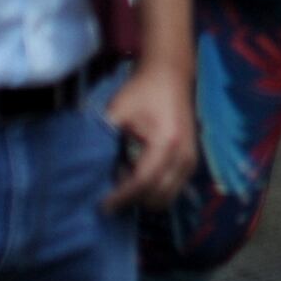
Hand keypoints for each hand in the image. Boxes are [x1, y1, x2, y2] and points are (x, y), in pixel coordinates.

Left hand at [100, 62, 197, 212]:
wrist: (170, 75)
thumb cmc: (143, 91)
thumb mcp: (118, 111)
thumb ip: (104, 138)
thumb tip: (89, 168)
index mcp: (167, 142)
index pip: (143, 182)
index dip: (122, 197)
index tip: (103, 205)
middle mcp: (184, 156)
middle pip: (157, 197)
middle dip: (133, 199)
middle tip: (112, 188)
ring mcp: (191, 160)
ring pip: (167, 197)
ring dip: (144, 196)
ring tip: (125, 176)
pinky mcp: (191, 162)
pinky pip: (173, 188)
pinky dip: (155, 189)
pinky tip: (138, 171)